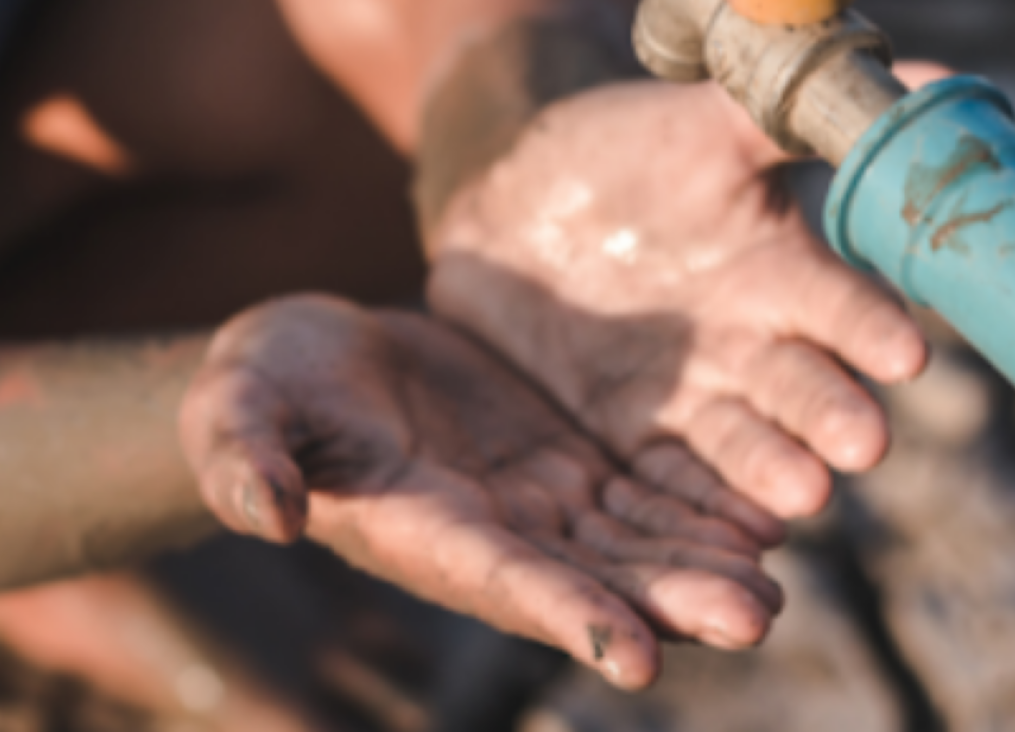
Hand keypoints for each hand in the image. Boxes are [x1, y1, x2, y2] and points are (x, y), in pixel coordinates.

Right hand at [179, 295, 782, 689]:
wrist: (303, 360)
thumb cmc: (256, 388)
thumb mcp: (236, 410)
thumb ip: (247, 459)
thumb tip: (262, 514)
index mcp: (418, 532)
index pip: (500, 580)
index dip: (567, 618)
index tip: (634, 655)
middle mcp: (489, 535)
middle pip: (593, 579)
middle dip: (670, 602)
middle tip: (756, 615)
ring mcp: (532, 501)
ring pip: (630, 544)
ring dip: (699, 564)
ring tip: (777, 578)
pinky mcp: (560, 462)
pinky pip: (640, 492)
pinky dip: (695, 507)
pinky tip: (765, 513)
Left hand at [426, 71, 937, 520]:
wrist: (518, 193)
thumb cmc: (628, 146)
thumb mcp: (710, 118)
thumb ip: (798, 111)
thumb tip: (931, 72)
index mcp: (784, 272)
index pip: (841, 304)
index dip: (871, 326)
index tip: (905, 350)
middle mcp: (755, 344)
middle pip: (803, 389)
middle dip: (832, 416)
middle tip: (863, 443)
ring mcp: (695, 394)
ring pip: (743, 444)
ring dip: (774, 472)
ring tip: (800, 497)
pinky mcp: (630, 433)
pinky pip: (666, 477)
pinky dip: (695, 507)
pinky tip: (723, 534)